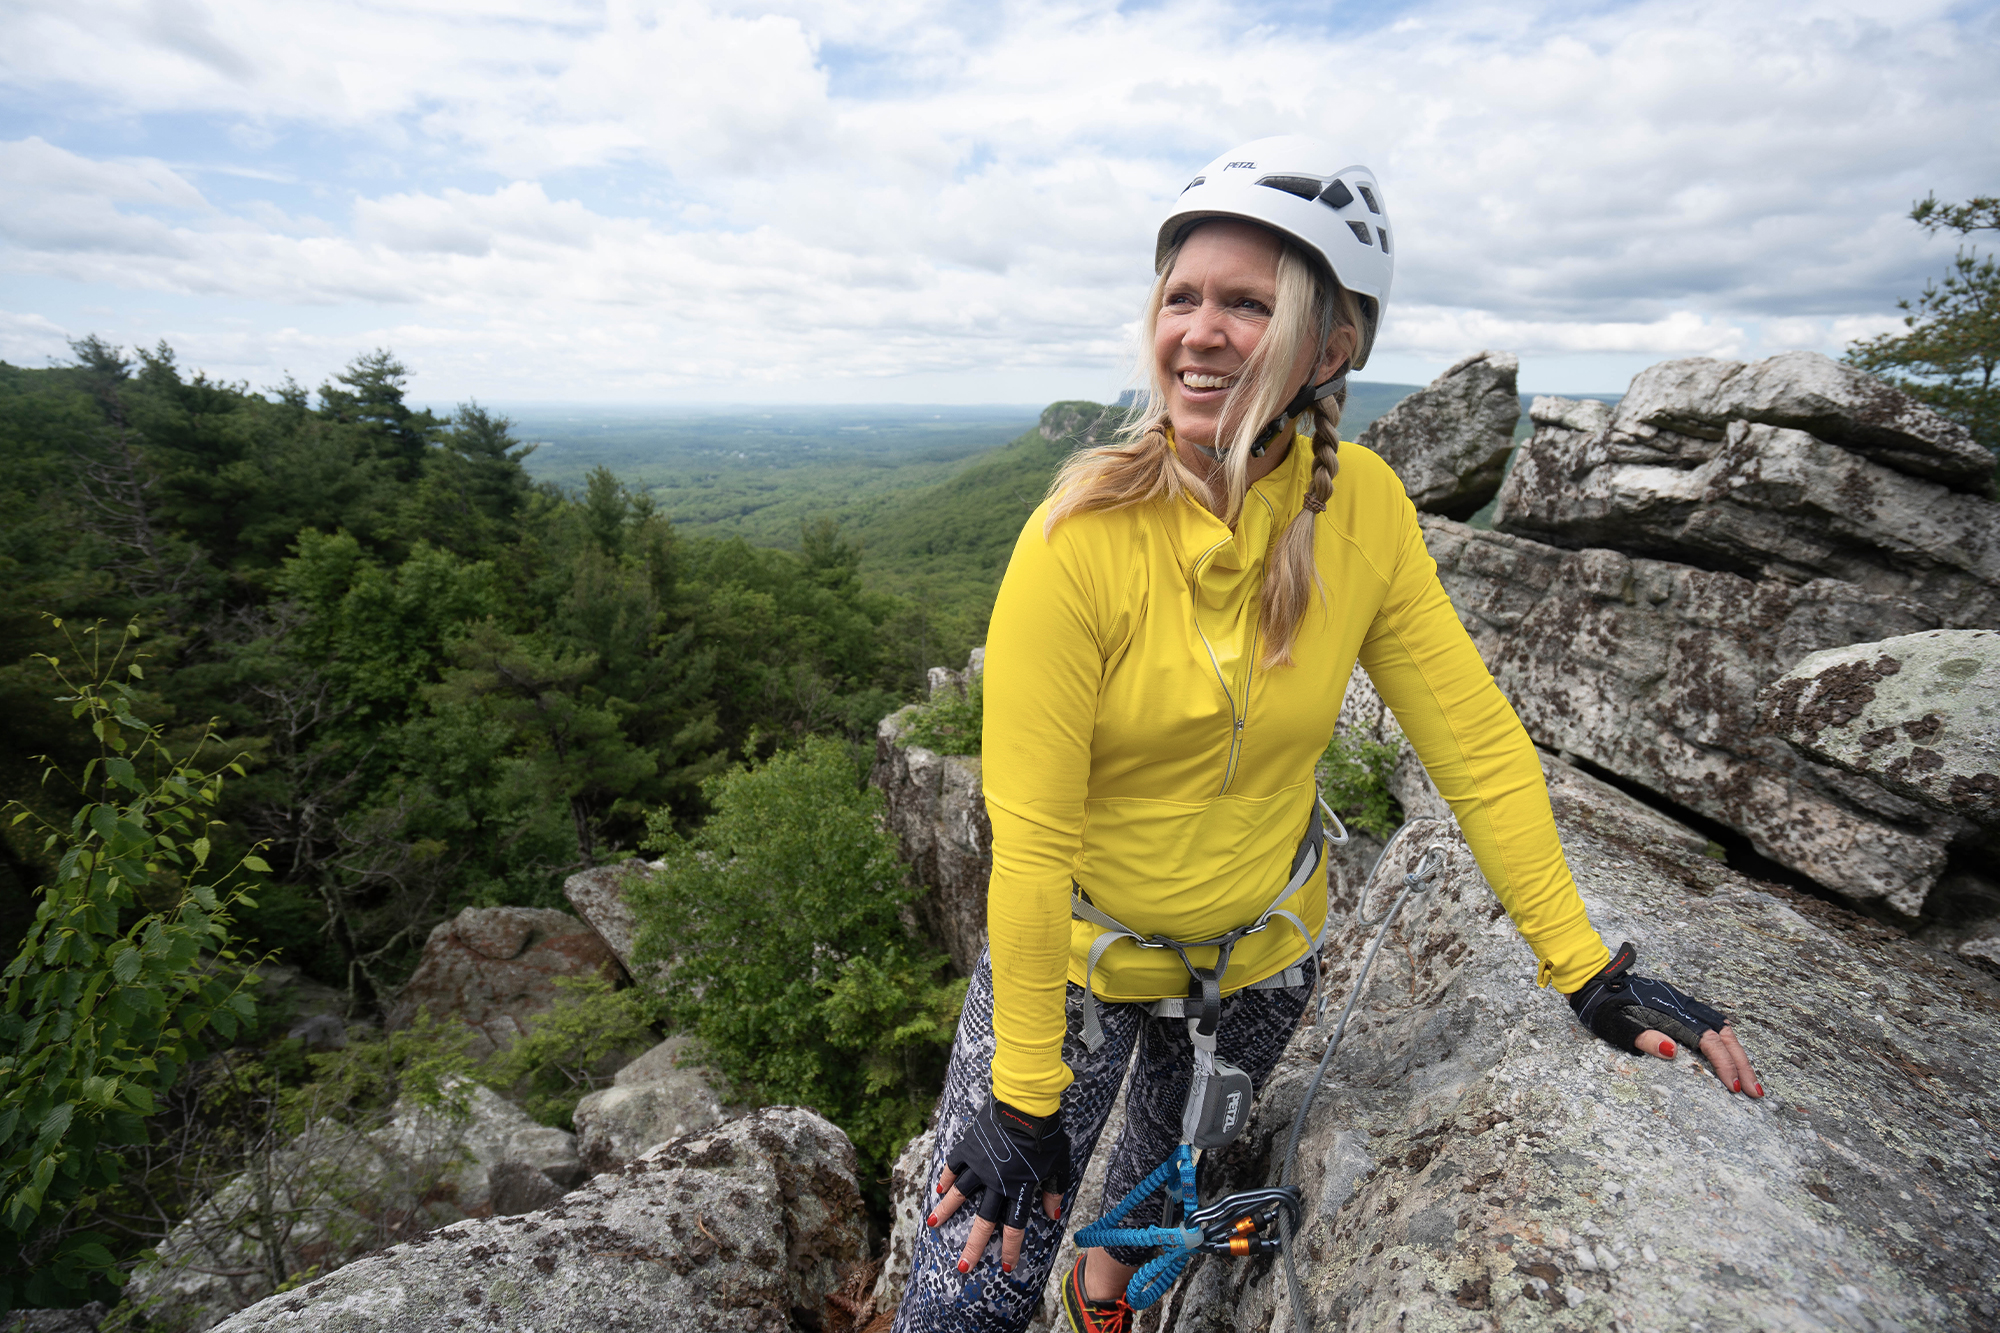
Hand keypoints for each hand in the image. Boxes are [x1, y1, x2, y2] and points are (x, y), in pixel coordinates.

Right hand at [928, 1095, 1068, 1275]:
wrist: (1025, 1104)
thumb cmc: (1047, 1134)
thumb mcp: (1059, 1164)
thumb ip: (1054, 1191)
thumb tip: (1053, 1214)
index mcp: (1020, 1188)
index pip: (1014, 1226)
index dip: (1011, 1248)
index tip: (1006, 1266)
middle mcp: (997, 1182)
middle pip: (984, 1221)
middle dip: (973, 1246)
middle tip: (962, 1267)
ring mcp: (980, 1165)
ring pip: (960, 1194)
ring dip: (946, 1212)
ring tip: (933, 1226)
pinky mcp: (969, 1147)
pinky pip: (954, 1166)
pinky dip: (946, 1178)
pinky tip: (939, 1189)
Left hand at [1567, 941, 1763, 1096]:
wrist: (1595, 982)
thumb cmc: (1602, 1008)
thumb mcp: (1615, 1026)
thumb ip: (1643, 1038)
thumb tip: (1673, 1052)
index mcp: (1671, 1013)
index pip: (1709, 1041)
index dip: (1725, 1065)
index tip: (1735, 1088)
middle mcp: (1683, 1007)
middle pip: (1724, 1036)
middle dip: (1742, 1064)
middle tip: (1755, 1093)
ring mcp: (1684, 1005)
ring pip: (1723, 1029)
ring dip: (1738, 1054)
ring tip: (1749, 1081)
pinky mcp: (1680, 1006)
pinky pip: (1713, 1023)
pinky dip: (1727, 1042)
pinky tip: (1732, 1056)